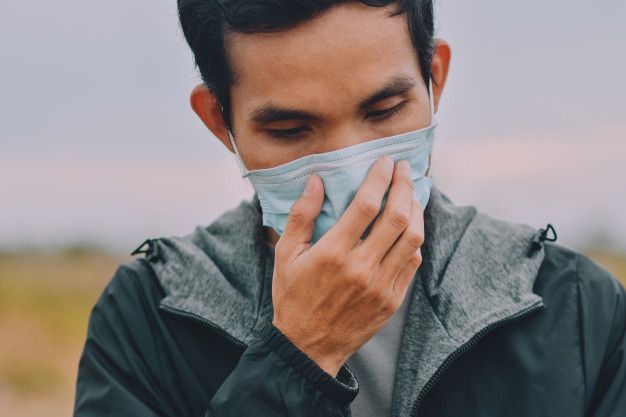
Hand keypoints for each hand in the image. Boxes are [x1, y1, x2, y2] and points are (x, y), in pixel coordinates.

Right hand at [271, 157, 423, 375]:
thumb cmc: (293, 297)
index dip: (379, 178)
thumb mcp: (286, 255)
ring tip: (411, 193)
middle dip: (404, 186)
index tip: (384, 162)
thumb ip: (301, 215)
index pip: (366, 205)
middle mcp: (361, 268)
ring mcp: (381, 285)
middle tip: (403, 169)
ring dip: (415, 210)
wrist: (308, 347)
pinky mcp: (392, 299)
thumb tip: (315, 181)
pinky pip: (413, 262)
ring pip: (413, 239)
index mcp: (333, 253)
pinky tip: (409, 225)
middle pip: (397, 217)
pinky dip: (415, 239)